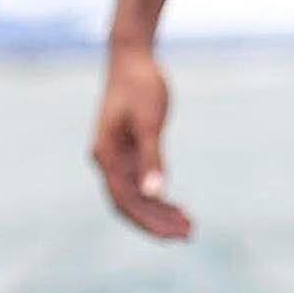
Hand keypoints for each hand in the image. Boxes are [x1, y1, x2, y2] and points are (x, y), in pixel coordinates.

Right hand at [90, 40, 190, 239]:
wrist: (131, 58)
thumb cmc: (140, 86)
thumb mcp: (150, 122)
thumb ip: (152, 159)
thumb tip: (155, 193)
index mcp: (106, 156)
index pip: (124, 201)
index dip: (148, 222)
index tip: (174, 235)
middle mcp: (106, 161)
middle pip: (127, 204)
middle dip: (156, 222)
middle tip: (188, 235)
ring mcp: (115, 157)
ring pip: (134, 197)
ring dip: (159, 213)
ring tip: (187, 226)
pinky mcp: (127, 151)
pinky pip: (139, 183)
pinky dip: (158, 197)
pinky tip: (177, 206)